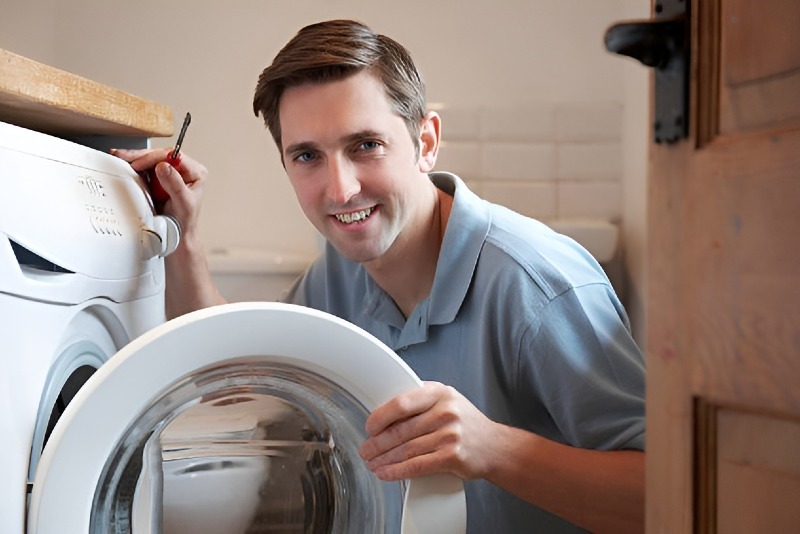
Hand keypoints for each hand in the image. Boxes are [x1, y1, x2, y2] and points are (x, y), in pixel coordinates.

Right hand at [110, 148, 207, 236]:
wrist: (177, 234)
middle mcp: (184, 170)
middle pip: (160, 155)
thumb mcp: (183, 203)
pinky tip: (123, 164)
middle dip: (140, 156)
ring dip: (134, 159)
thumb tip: (163, 166)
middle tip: (122, 155)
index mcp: (195, 172)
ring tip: (118, 156)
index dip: (154, 158)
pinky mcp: (159, 178)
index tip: (139, 164)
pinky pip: (146, 169)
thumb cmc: (185, 220)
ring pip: (151, 160)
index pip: (174, 157)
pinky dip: (134, 167)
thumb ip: (175, 184)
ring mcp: (170, 173)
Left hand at [358, 381, 496, 480]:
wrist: (495, 446)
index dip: (380, 416)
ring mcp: (450, 434)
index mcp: (439, 392)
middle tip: (366, 450)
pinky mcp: (452, 456)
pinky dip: (398, 472)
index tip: (369, 427)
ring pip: (406, 449)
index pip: (402, 402)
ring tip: (373, 463)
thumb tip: (384, 410)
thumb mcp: (446, 400)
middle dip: (377, 443)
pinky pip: (417, 465)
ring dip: (384, 459)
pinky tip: (387, 473)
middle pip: (401, 429)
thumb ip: (420, 400)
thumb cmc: (466, 423)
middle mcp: (445, 411)